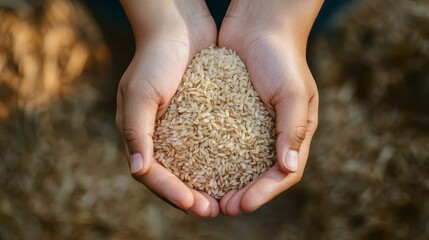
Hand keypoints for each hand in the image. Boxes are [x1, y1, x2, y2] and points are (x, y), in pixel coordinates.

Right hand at [116, 0, 218, 216]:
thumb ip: (136, 131)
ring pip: (188, 167)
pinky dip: (215, 162)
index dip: (171, 192)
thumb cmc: (156, 57)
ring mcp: (176, 128)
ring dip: (204, 185)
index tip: (195, 204)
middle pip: (171, 176)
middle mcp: (156, 135)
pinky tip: (233, 171)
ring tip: (224, 199)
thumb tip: (138, 170)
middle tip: (213, 210)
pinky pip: (204, 147)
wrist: (179, 27)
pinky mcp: (195, 119)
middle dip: (190, 197)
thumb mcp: (141, 92)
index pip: (152, 174)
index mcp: (137, 133)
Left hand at [218, 0, 322, 215]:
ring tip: (209, 196)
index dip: (265, 193)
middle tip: (223, 207)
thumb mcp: (292, 91)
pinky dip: (214, 158)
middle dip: (244, 193)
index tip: (242, 204)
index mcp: (296, 131)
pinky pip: (224, 142)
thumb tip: (288, 169)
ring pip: (242, 162)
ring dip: (227, 182)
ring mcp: (253, 125)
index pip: (284, 173)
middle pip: (261, 174)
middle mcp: (275, 132)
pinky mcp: (233, 114)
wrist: (259, 24)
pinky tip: (198, 167)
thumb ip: (293, 129)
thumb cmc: (281, 56)